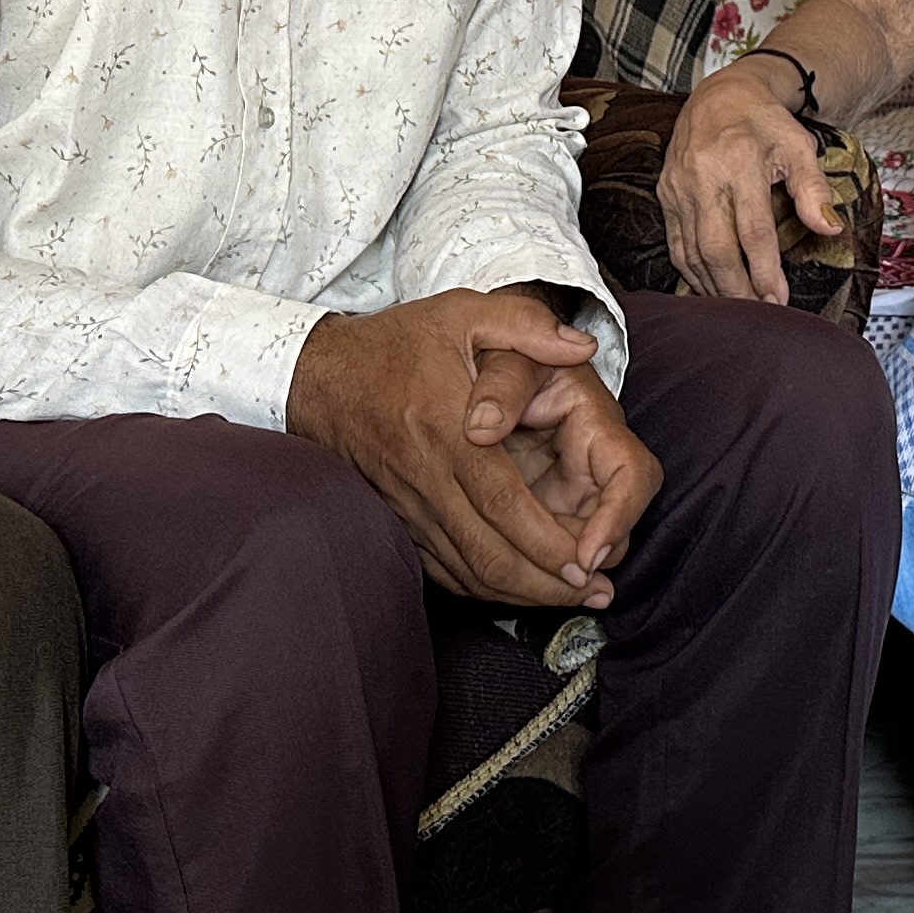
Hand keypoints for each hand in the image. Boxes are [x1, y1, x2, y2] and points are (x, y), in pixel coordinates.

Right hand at [290, 288, 639, 607]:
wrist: (319, 375)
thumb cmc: (397, 344)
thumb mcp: (462, 312)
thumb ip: (526, 323)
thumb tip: (583, 343)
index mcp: (447, 427)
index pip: (501, 500)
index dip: (544, 539)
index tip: (585, 563)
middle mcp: (426, 475)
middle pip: (486, 551)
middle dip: (542, 583)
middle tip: (594, 593)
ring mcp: (407, 505)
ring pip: (464, 569)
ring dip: (517, 593)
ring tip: (568, 600)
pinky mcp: (397, 520)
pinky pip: (439, 568)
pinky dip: (479, 588)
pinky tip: (516, 591)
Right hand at [658, 55, 834, 301]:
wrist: (719, 96)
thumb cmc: (764, 123)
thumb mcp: (799, 145)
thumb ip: (814, 188)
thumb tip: (830, 227)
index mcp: (740, 162)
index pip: (753, 230)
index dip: (765, 270)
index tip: (778, 300)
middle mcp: (704, 177)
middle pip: (716, 248)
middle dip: (737, 289)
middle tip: (757, 316)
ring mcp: (679, 187)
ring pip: (691, 252)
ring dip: (713, 287)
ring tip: (736, 309)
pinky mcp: (665, 194)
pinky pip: (675, 243)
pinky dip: (691, 271)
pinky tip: (709, 288)